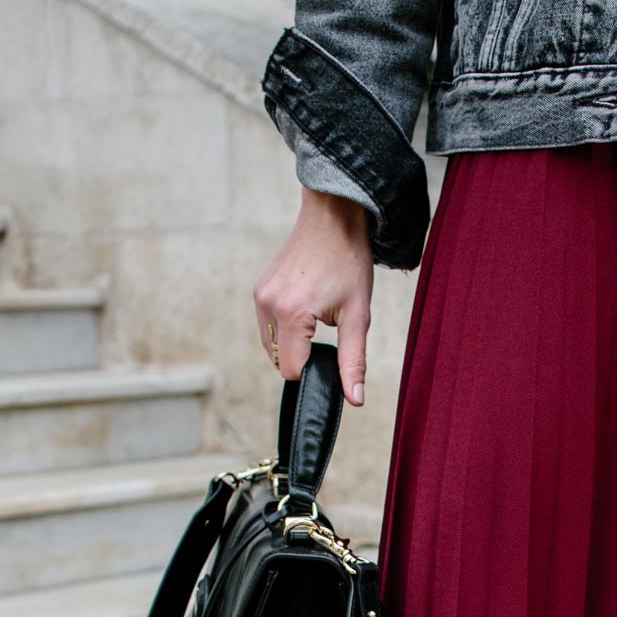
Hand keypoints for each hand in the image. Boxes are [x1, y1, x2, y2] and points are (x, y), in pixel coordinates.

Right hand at [254, 189, 373, 405]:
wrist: (333, 217)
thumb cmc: (349, 261)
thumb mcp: (358, 315)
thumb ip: (353, 361)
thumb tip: (355, 400)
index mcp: (291, 314)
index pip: (291, 370)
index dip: (313, 370)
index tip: (331, 353)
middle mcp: (268, 306)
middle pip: (279, 360)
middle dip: (303, 356)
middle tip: (329, 329)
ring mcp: (259, 296)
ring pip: (271, 345)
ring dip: (293, 342)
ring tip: (318, 314)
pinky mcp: (258, 289)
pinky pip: (267, 326)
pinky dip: (285, 328)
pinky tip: (305, 308)